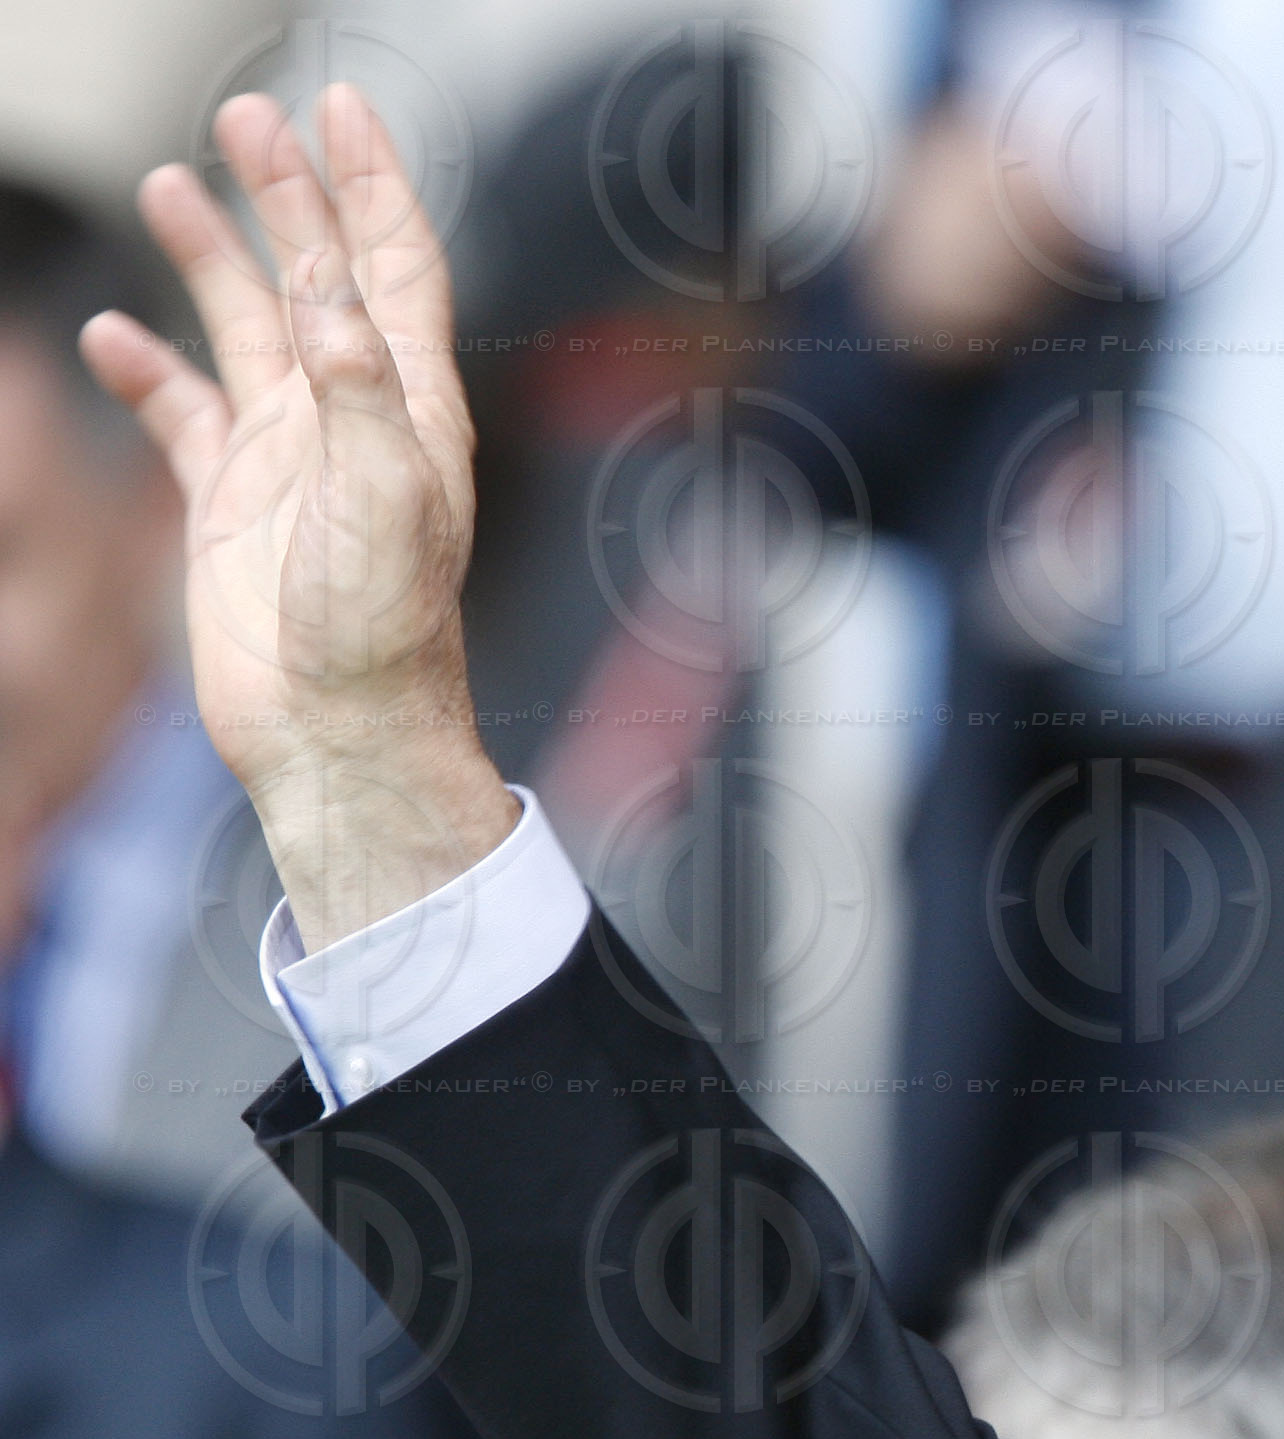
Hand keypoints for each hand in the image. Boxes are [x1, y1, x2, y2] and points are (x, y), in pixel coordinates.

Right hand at [78, 84, 515, 954]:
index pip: (396, 267)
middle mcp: (352, 418)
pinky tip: (111, 337)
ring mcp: (288, 455)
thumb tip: (328, 292)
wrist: (337, 728)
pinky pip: (181, 413)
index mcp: (410, 407)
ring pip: (246, 327)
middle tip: (246, 116)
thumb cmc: (382, 626)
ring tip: (169, 185)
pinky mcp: (229, 502)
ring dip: (211, 257)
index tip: (342, 105)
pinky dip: (147, 369)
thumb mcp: (386, 494)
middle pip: (318, 276)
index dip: (371, 183)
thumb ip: (359, 386)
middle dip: (286, 194)